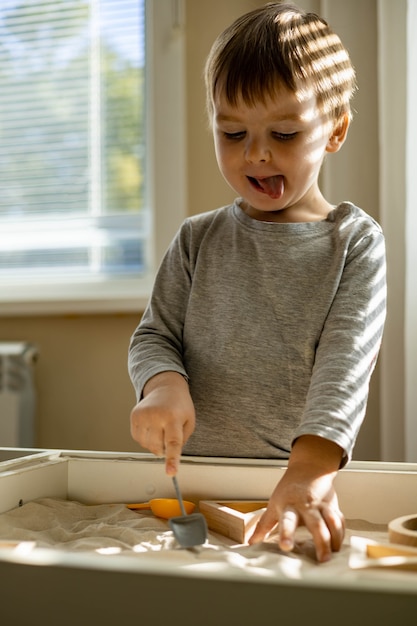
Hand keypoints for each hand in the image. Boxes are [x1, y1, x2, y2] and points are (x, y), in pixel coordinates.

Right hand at [130, 372, 194, 475]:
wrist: (166, 387)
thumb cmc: (179, 406)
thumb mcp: (190, 421)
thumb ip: (182, 441)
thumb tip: (167, 456)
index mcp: (173, 418)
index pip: (173, 443)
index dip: (172, 459)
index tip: (171, 472)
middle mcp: (156, 416)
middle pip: (157, 447)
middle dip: (164, 447)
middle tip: (169, 433)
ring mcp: (143, 416)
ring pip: (146, 445)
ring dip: (154, 443)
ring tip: (161, 428)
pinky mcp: (134, 416)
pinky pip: (137, 439)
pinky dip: (146, 438)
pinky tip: (152, 427)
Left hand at [249, 435, 344, 562]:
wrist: (308, 469)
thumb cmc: (288, 490)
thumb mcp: (273, 505)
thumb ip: (264, 526)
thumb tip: (251, 543)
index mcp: (289, 506)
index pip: (287, 521)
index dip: (286, 533)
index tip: (285, 546)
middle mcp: (307, 505)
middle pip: (316, 525)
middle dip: (321, 543)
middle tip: (322, 560)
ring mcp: (322, 505)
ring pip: (332, 523)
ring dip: (334, 540)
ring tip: (332, 556)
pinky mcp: (333, 505)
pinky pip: (340, 521)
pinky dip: (340, 535)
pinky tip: (338, 546)